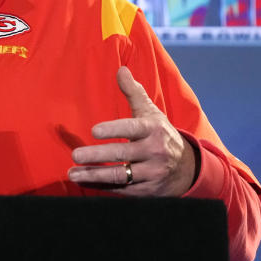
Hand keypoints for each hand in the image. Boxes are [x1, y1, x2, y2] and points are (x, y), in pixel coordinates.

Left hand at [68, 66, 197, 195]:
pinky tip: (86, 183)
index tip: (94, 131)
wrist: (187, 168)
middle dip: (98, 156)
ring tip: (73, 173)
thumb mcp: (151, 113)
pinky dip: (103, 188)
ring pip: (121, 176)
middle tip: (75, 155)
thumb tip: (121, 69)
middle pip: (123, 154)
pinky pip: (123, 190)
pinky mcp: (148, 191)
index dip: (114, 130)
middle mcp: (155, 151)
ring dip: (95, 175)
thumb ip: (134, 92)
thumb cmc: (160, 134)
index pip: (132, 128)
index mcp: (153, 129)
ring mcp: (152, 173)